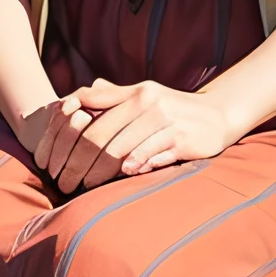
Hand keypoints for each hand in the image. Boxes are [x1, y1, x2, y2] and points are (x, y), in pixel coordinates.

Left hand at [30, 78, 238, 192]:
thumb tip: (74, 99)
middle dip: (80, 160)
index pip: (92, 109)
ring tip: (88, 184)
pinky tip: (123, 175)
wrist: (217, 115)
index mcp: (136, 92)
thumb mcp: (143, 95)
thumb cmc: (172, 108)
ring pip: (123, 147)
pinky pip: (152, 155)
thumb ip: (110, 96)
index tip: (57, 155)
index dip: (70, 133)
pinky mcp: (183, 139)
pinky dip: (135, 165)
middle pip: (102, 134)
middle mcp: (149, 103)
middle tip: (67, 180)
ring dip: (102, 170)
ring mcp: (166, 121)